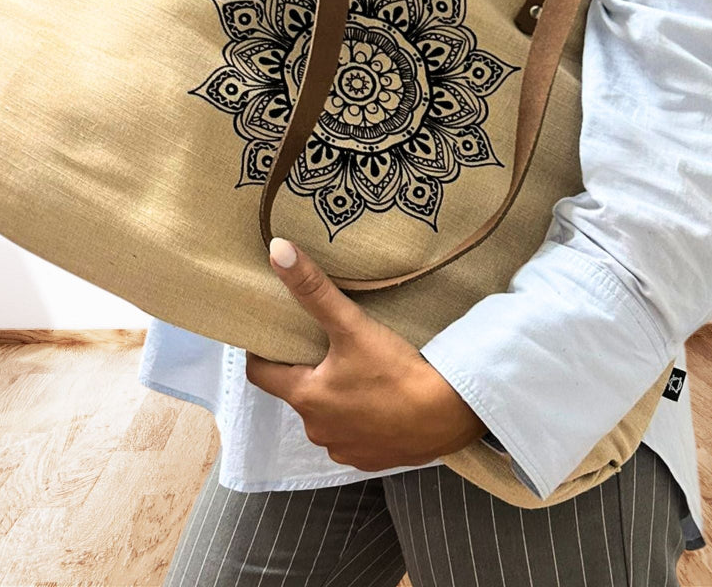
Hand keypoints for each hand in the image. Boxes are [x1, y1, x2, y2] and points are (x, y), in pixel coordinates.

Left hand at [244, 236, 487, 470]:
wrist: (450, 414)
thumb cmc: (395, 371)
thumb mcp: (352, 326)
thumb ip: (314, 290)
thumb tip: (278, 250)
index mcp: (306, 398)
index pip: (261, 375)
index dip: (263, 353)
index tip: (272, 335)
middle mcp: (317, 430)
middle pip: (299, 394)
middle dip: (307, 371)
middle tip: (324, 345)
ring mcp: (346, 450)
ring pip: (328, 417)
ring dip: (335, 398)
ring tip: (356, 371)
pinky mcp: (374, 461)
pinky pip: (355, 436)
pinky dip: (361, 419)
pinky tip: (380, 401)